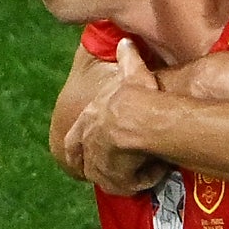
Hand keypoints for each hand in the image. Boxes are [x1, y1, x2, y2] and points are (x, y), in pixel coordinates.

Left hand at [64, 41, 169, 194]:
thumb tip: (125, 42)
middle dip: (101, 167)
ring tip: (145, 170)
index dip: (78, 149)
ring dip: (124, 175)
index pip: (72, 141)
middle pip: (86, 164)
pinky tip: (155, 173)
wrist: (138, 117)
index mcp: (87, 121)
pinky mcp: (112, 179)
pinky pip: (126, 186)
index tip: (84, 155)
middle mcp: (87, 145)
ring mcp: (97, 164)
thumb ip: (127, 59)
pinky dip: (140, 181)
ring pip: (107, 177)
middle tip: (119, 169)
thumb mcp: (130, 73)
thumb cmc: (134, 94)